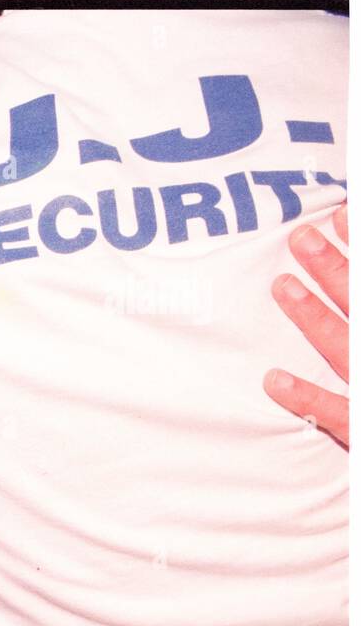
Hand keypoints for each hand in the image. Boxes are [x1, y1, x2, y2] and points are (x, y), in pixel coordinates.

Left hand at [265, 203, 347, 447]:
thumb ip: (354, 316)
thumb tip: (346, 283)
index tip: (342, 211)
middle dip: (336, 267)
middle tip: (300, 233)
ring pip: (347, 348)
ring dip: (314, 316)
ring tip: (280, 284)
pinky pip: (338, 414)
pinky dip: (308, 398)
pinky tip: (274, 380)